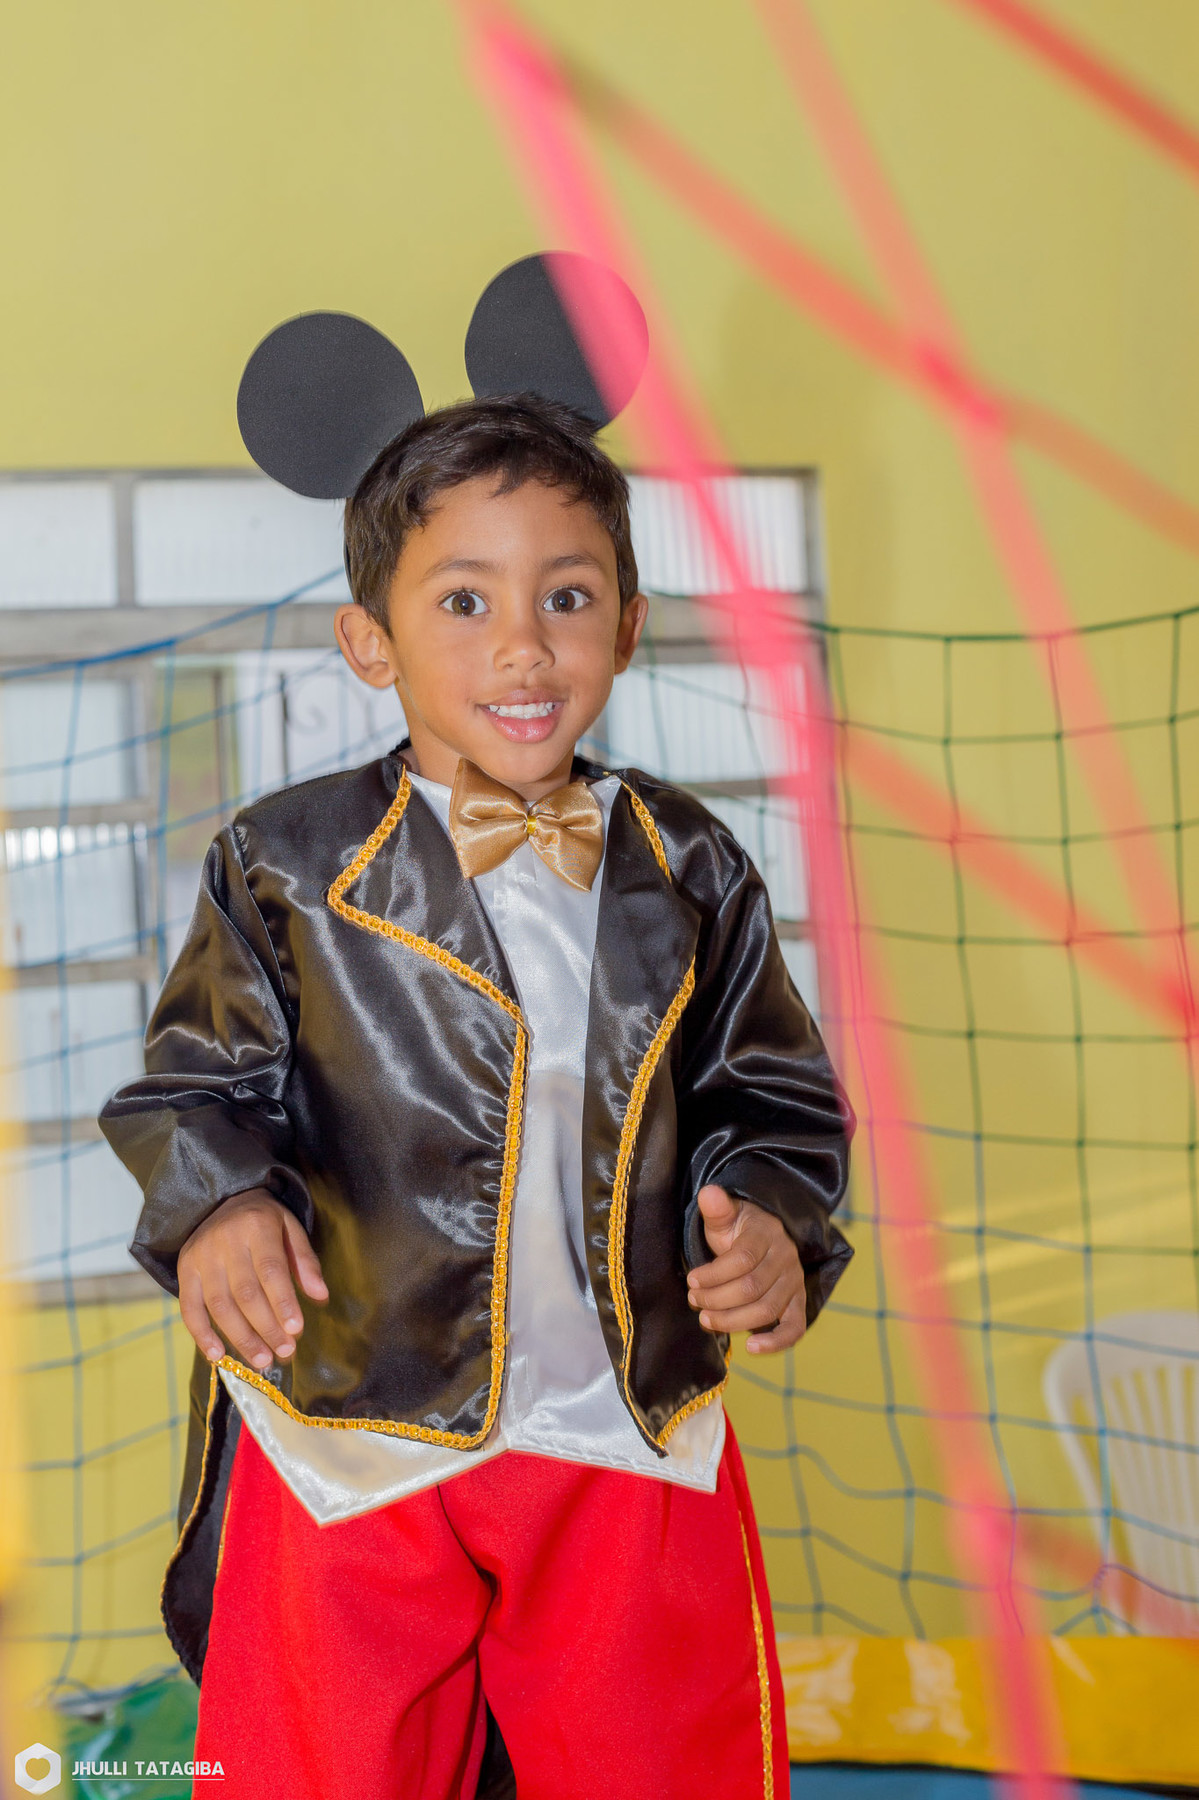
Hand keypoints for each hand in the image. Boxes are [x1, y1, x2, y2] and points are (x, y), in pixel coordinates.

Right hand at [177, 1188, 327, 1371]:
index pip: (271, 1270)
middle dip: (267, 1327)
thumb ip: (305, 1262)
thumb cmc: (264, 1221)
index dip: (283, 1302)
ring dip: (241, 1338)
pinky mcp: (184, 1270)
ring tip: (262, 1360)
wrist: (219, 1201)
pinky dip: (202, 1335)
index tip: (296, 1330)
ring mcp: (200, 1257)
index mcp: (257, 1226)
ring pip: (220, 1305)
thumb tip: (320, 1296)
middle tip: (285, 1352)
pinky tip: (218, 1355)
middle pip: (246, 1293)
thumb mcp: (290, 1229)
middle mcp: (225, 1242)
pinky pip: (189, 1309)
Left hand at [686, 1185, 805, 1352]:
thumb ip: (716, 1208)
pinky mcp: (798, 1303)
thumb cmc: (738, 1230)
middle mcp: (785, 1258)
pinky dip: (776, 1342)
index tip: (692, 1280)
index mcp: (766, 1234)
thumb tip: (708, 1193)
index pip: (742, 1259)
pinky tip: (751, 1347)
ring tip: (706, 1319)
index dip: (714, 1274)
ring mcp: (794, 1282)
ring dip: (733, 1321)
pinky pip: (795, 1328)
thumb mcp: (725, 1217)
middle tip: (694, 1301)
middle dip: (717, 1299)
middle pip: (752, 1288)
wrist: (765, 1236)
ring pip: (767, 1309)